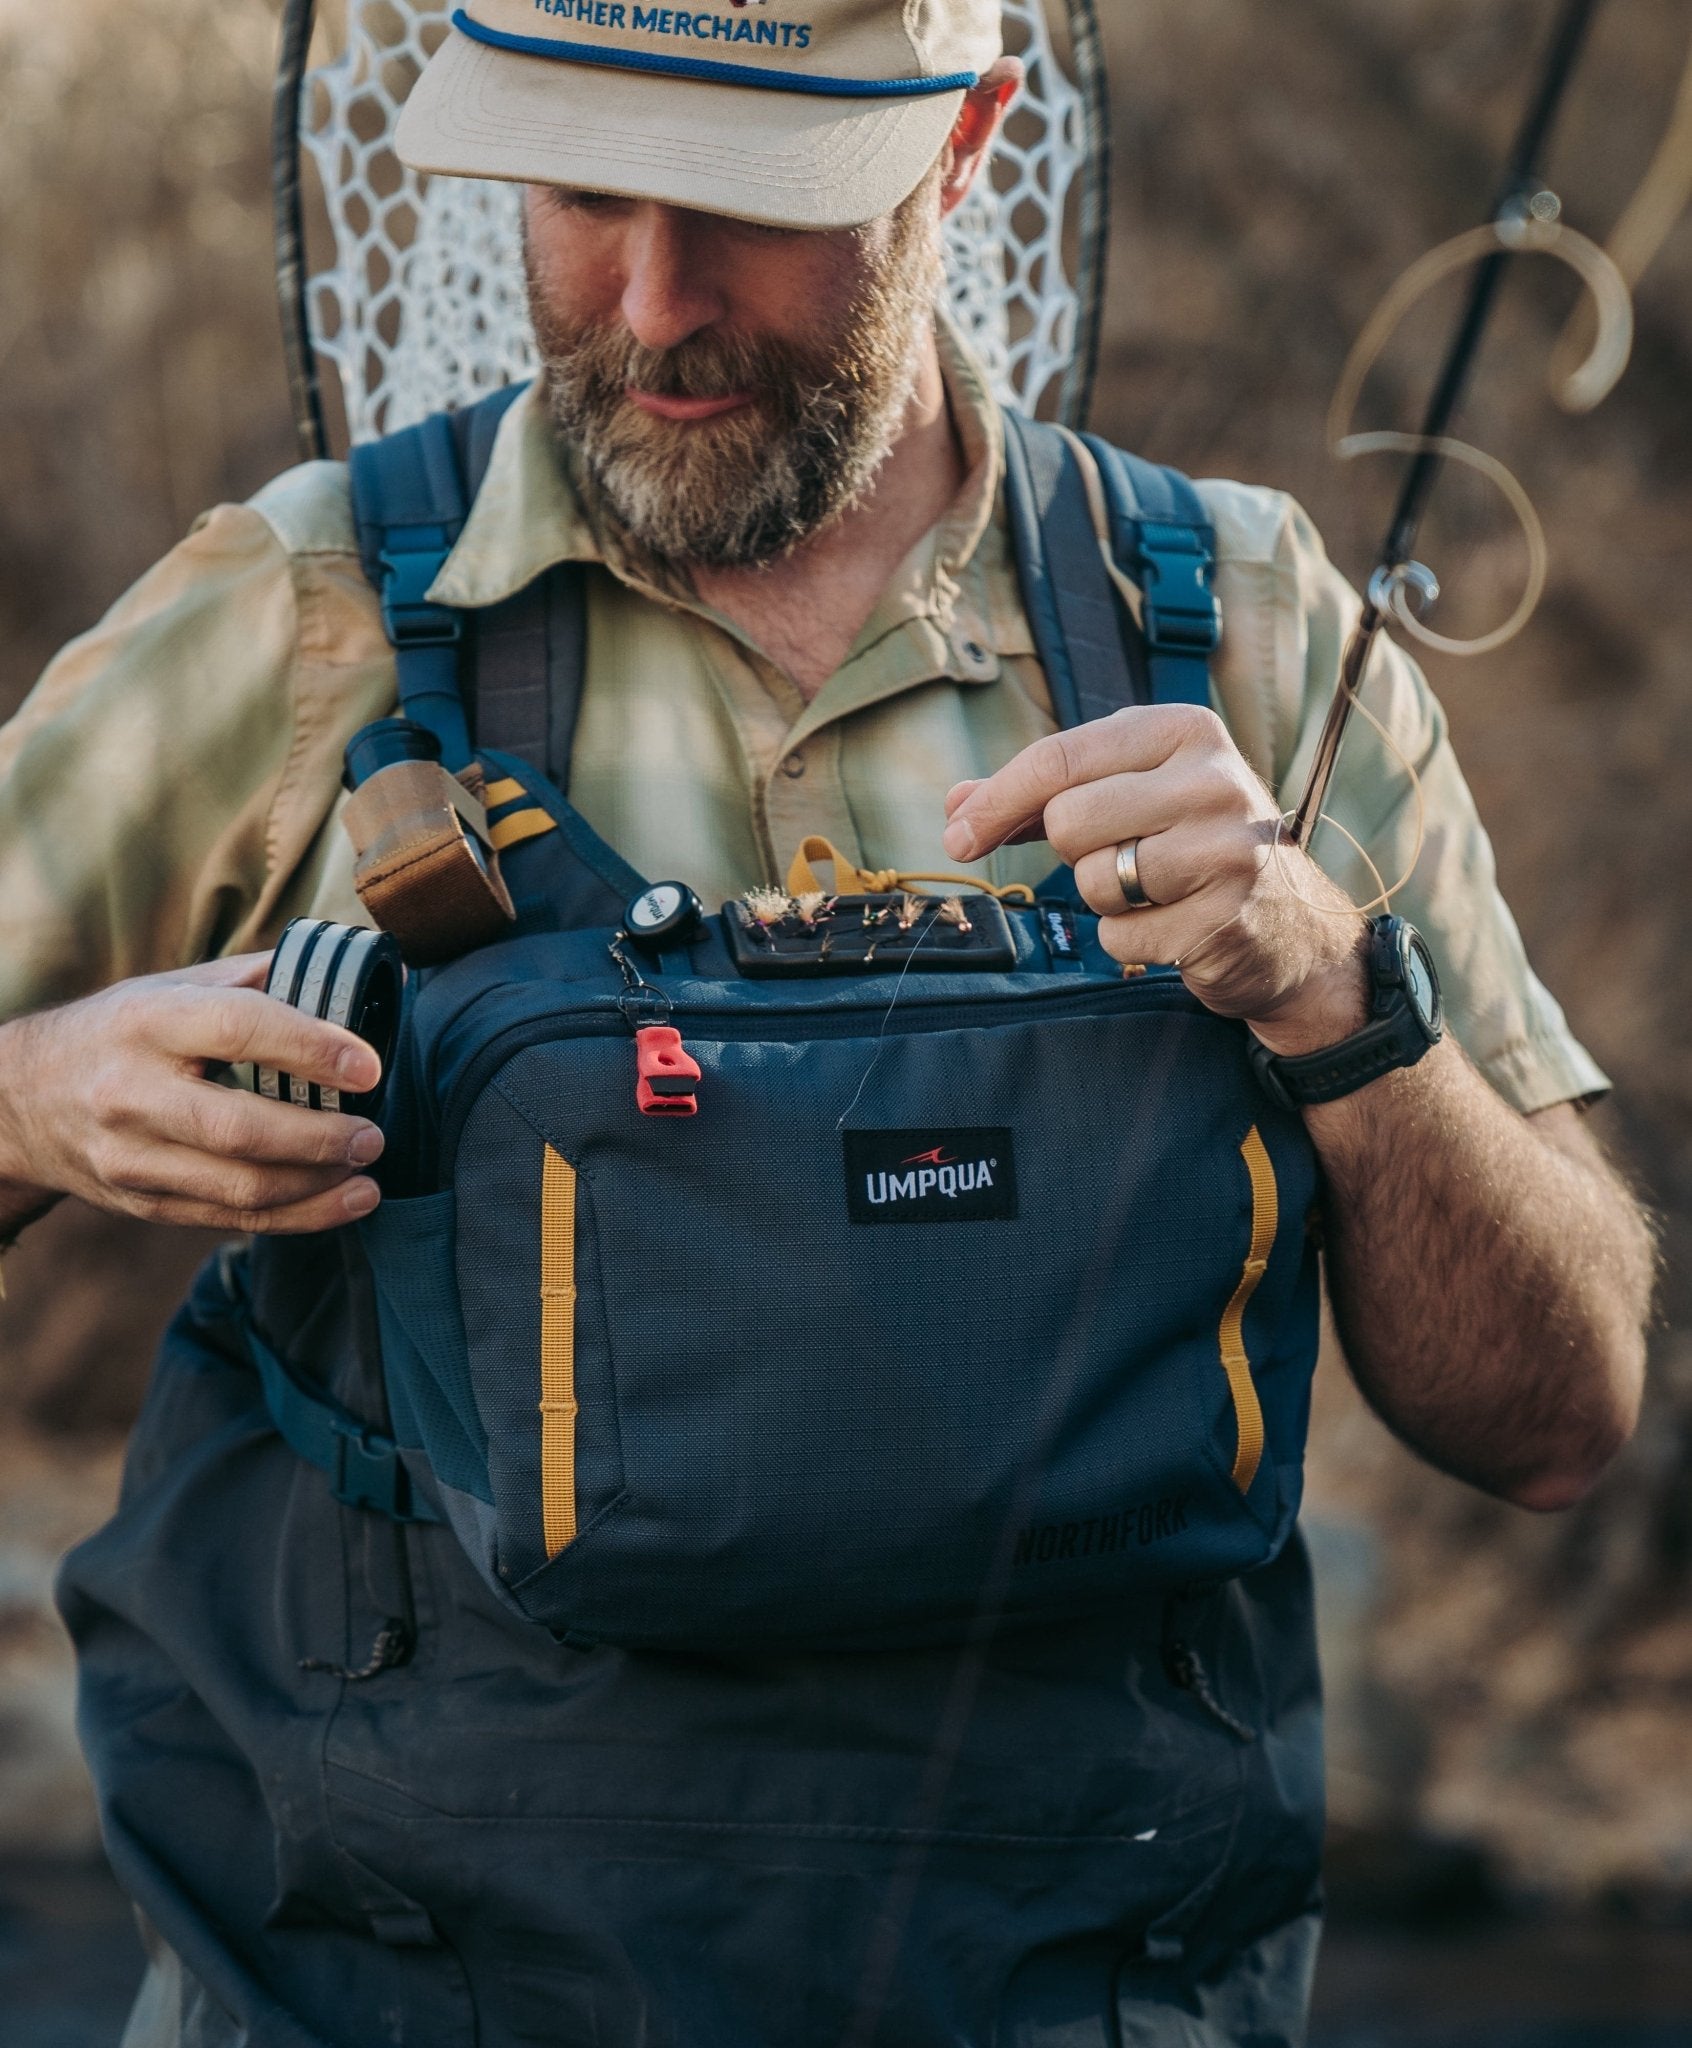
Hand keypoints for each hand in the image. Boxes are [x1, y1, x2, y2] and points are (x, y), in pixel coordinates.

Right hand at [0, 954, 385, 1235]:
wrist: (22, 1099)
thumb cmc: (121, 1032)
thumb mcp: (171, 988)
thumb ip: (254, 980)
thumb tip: (351, 973)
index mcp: (147, 1022)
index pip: (237, 1029)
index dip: (310, 1048)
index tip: (368, 1066)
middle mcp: (131, 1092)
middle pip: (239, 1128)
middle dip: (320, 1138)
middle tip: (374, 1135)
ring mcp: (132, 1157)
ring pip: (239, 1187)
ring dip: (317, 1186)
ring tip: (368, 1171)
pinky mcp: (142, 1203)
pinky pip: (230, 1219)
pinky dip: (298, 1217)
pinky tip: (344, 1203)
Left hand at [941, 705, 1370, 1053]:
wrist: (1293, 930)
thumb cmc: (1194, 850)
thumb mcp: (1132, 797)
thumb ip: (1042, 796)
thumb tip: (954, 807)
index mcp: (1187, 730)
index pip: (1061, 757)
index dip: (996, 800)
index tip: (956, 835)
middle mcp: (1214, 779)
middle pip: (1068, 821)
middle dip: (1076, 853)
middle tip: (1125, 857)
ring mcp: (1226, 851)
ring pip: (1091, 881)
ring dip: (1106, 900)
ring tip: (1160, 891)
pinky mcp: (1223, 920)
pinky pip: (1119, 938)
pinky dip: (1131, 942)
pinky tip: (1178, 926)